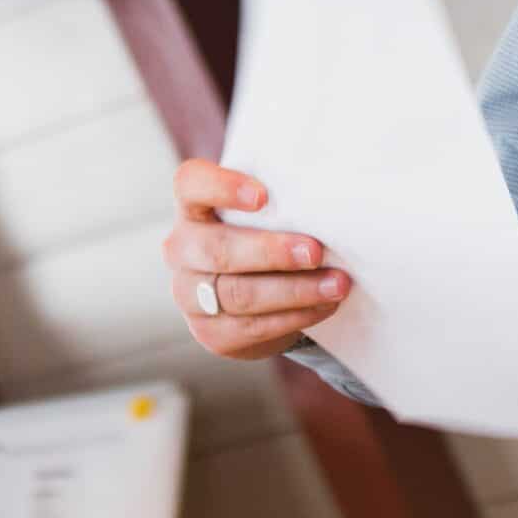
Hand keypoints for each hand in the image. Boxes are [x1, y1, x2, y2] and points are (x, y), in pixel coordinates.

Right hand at [162, 158, 351, 361]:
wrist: (249, 295)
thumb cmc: (263, 236)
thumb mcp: (265, 211)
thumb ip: (282, 198)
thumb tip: (329, 197)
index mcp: (192, 207)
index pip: (191, 185)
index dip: (222, 187)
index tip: (263, 196)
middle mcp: (182, 250)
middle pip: (218, 250)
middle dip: (271, 252)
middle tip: (314, 251)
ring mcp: (190, 295)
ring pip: (239, 294)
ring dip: (294, 290)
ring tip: (336, 284)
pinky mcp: (211, 333)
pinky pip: (253, 327)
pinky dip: (295, 316)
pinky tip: (324, 305)